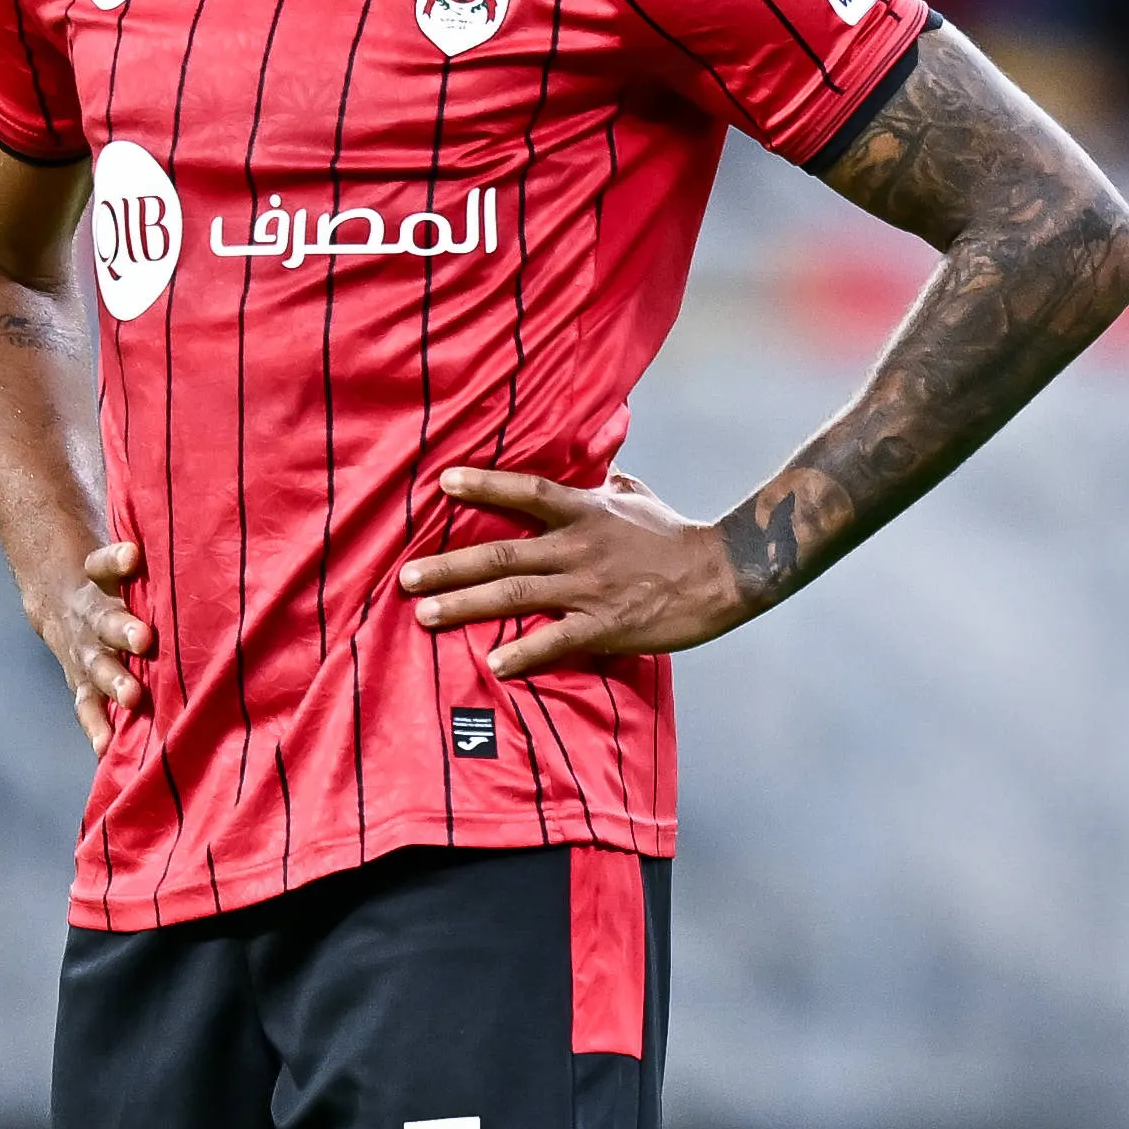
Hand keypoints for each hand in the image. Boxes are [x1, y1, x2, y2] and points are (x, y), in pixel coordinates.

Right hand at [39, 539, 154, 753]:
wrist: (60, 598)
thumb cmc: (120, 579)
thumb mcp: (128, 560)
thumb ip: (162, 556)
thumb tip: (224, 538)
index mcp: (101, 578)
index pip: (105, 563)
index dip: (117, 558)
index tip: (134, 555)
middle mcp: (91, 613)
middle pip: (104, 619)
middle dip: (123, 630)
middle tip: (144, 639)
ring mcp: (83, 649)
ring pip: (95, 664)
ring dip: (114, 681)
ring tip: (132, 697)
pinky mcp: (79, 680)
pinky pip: (85, 704)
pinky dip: (96, 725)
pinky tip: (106, 747)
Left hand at [399, 468, 741, 677]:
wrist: (723, 573)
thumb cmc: (676, 534)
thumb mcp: (638, 496)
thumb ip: (609, 482)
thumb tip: (600, 463)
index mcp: (586, 511)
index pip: (529, 491)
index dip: (485, 485)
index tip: (443, 482)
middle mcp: (579, 547)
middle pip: (503, 552)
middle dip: (450, 565)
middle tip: (405, 576)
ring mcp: (590, 587)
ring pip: (516, 594)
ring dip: (466, 605)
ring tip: (423, 614)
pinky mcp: (606, 624)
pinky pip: (558, 640)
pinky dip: (525, 652)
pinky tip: (494, 664)